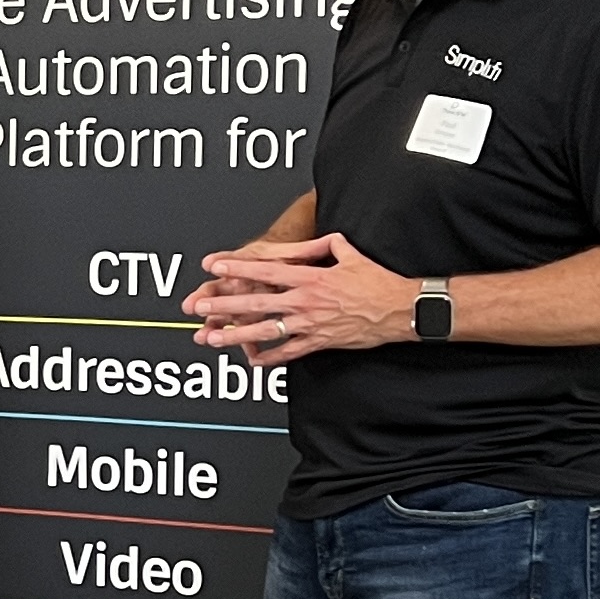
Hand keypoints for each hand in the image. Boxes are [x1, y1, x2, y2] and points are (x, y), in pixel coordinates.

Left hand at [179, 232, 419, 363]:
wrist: (400, 309)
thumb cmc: (377, 282)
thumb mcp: (350, 254)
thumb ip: (327, 245)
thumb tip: (318, 237)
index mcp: (310, 277)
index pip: (266, 271)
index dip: (238, 269)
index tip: (215, 267)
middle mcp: (305, 301)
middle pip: (257, 302)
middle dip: (224, 305)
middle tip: (199, 307)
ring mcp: (310, 324)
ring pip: (266, 330)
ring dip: (236, 335)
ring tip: (213, 338)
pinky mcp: (319, 342)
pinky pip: (289, 353)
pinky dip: (270, 358)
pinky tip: (252, 361)